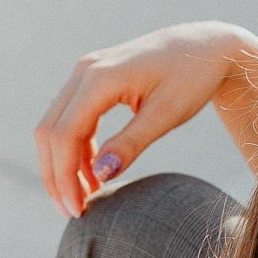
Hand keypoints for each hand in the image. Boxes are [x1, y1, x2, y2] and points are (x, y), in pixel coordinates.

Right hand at [34, 22, 254, 217]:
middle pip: (49, 132)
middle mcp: (85, 71)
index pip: (64, 135)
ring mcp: (86, 72)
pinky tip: (93, 172)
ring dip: (63, 164)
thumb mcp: (167, 114)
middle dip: (56, 176)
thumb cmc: (193, 76)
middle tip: (74, 212)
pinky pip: (70, 118)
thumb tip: (100, 175)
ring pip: (55, 126)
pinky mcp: (92, 78)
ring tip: (85, 197)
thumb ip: (131, 144)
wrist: (207, 45)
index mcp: (101, 77)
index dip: (65, 177)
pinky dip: (75, 148)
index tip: (78, 211)